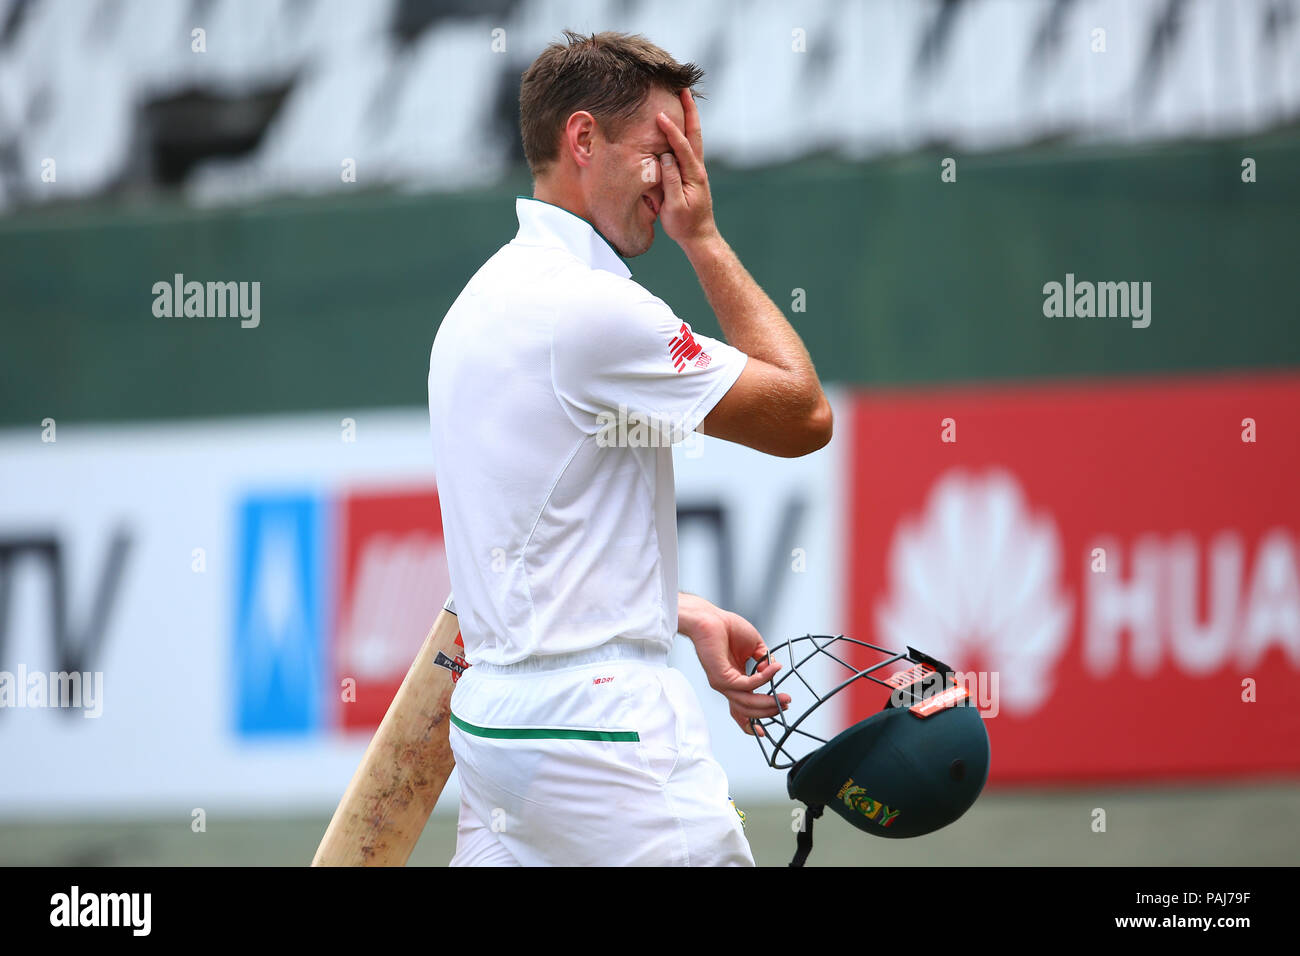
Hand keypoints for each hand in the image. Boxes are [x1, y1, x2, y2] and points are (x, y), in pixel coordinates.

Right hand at [655, 89, 718, 247]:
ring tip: (684, 99)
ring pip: (694, 138)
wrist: (700, 237)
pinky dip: (687, 131)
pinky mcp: (693, 174)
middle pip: (695, 134)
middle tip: (684, 90)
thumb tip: (666, 158)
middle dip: (689, 111)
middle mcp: (698, 168)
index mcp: (693, 175)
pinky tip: (681, 124)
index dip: (671, 130)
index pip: (682, 147)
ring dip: (689, 117)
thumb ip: (671, 181)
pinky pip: (690, 147)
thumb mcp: (675, 206)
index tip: (660, 116)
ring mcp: (697, 170)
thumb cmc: (685, 225)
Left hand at [678, 594, 790, 736]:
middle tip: (786, 704)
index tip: (780, 711)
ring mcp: (723, 684)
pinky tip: (773, 669)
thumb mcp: (755, 646)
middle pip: (748, 709)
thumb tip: (774, 670)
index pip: (744, 706)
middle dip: (770, 709)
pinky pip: (746, 684)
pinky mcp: (721, 678)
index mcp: (735, 680)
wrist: (710, 618)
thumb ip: (765, 660)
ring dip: (768, 702)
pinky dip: (763, 678)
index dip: (760, 715)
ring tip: (785, 697)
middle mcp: (728, 685)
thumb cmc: (728, 628)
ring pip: (747, 702)